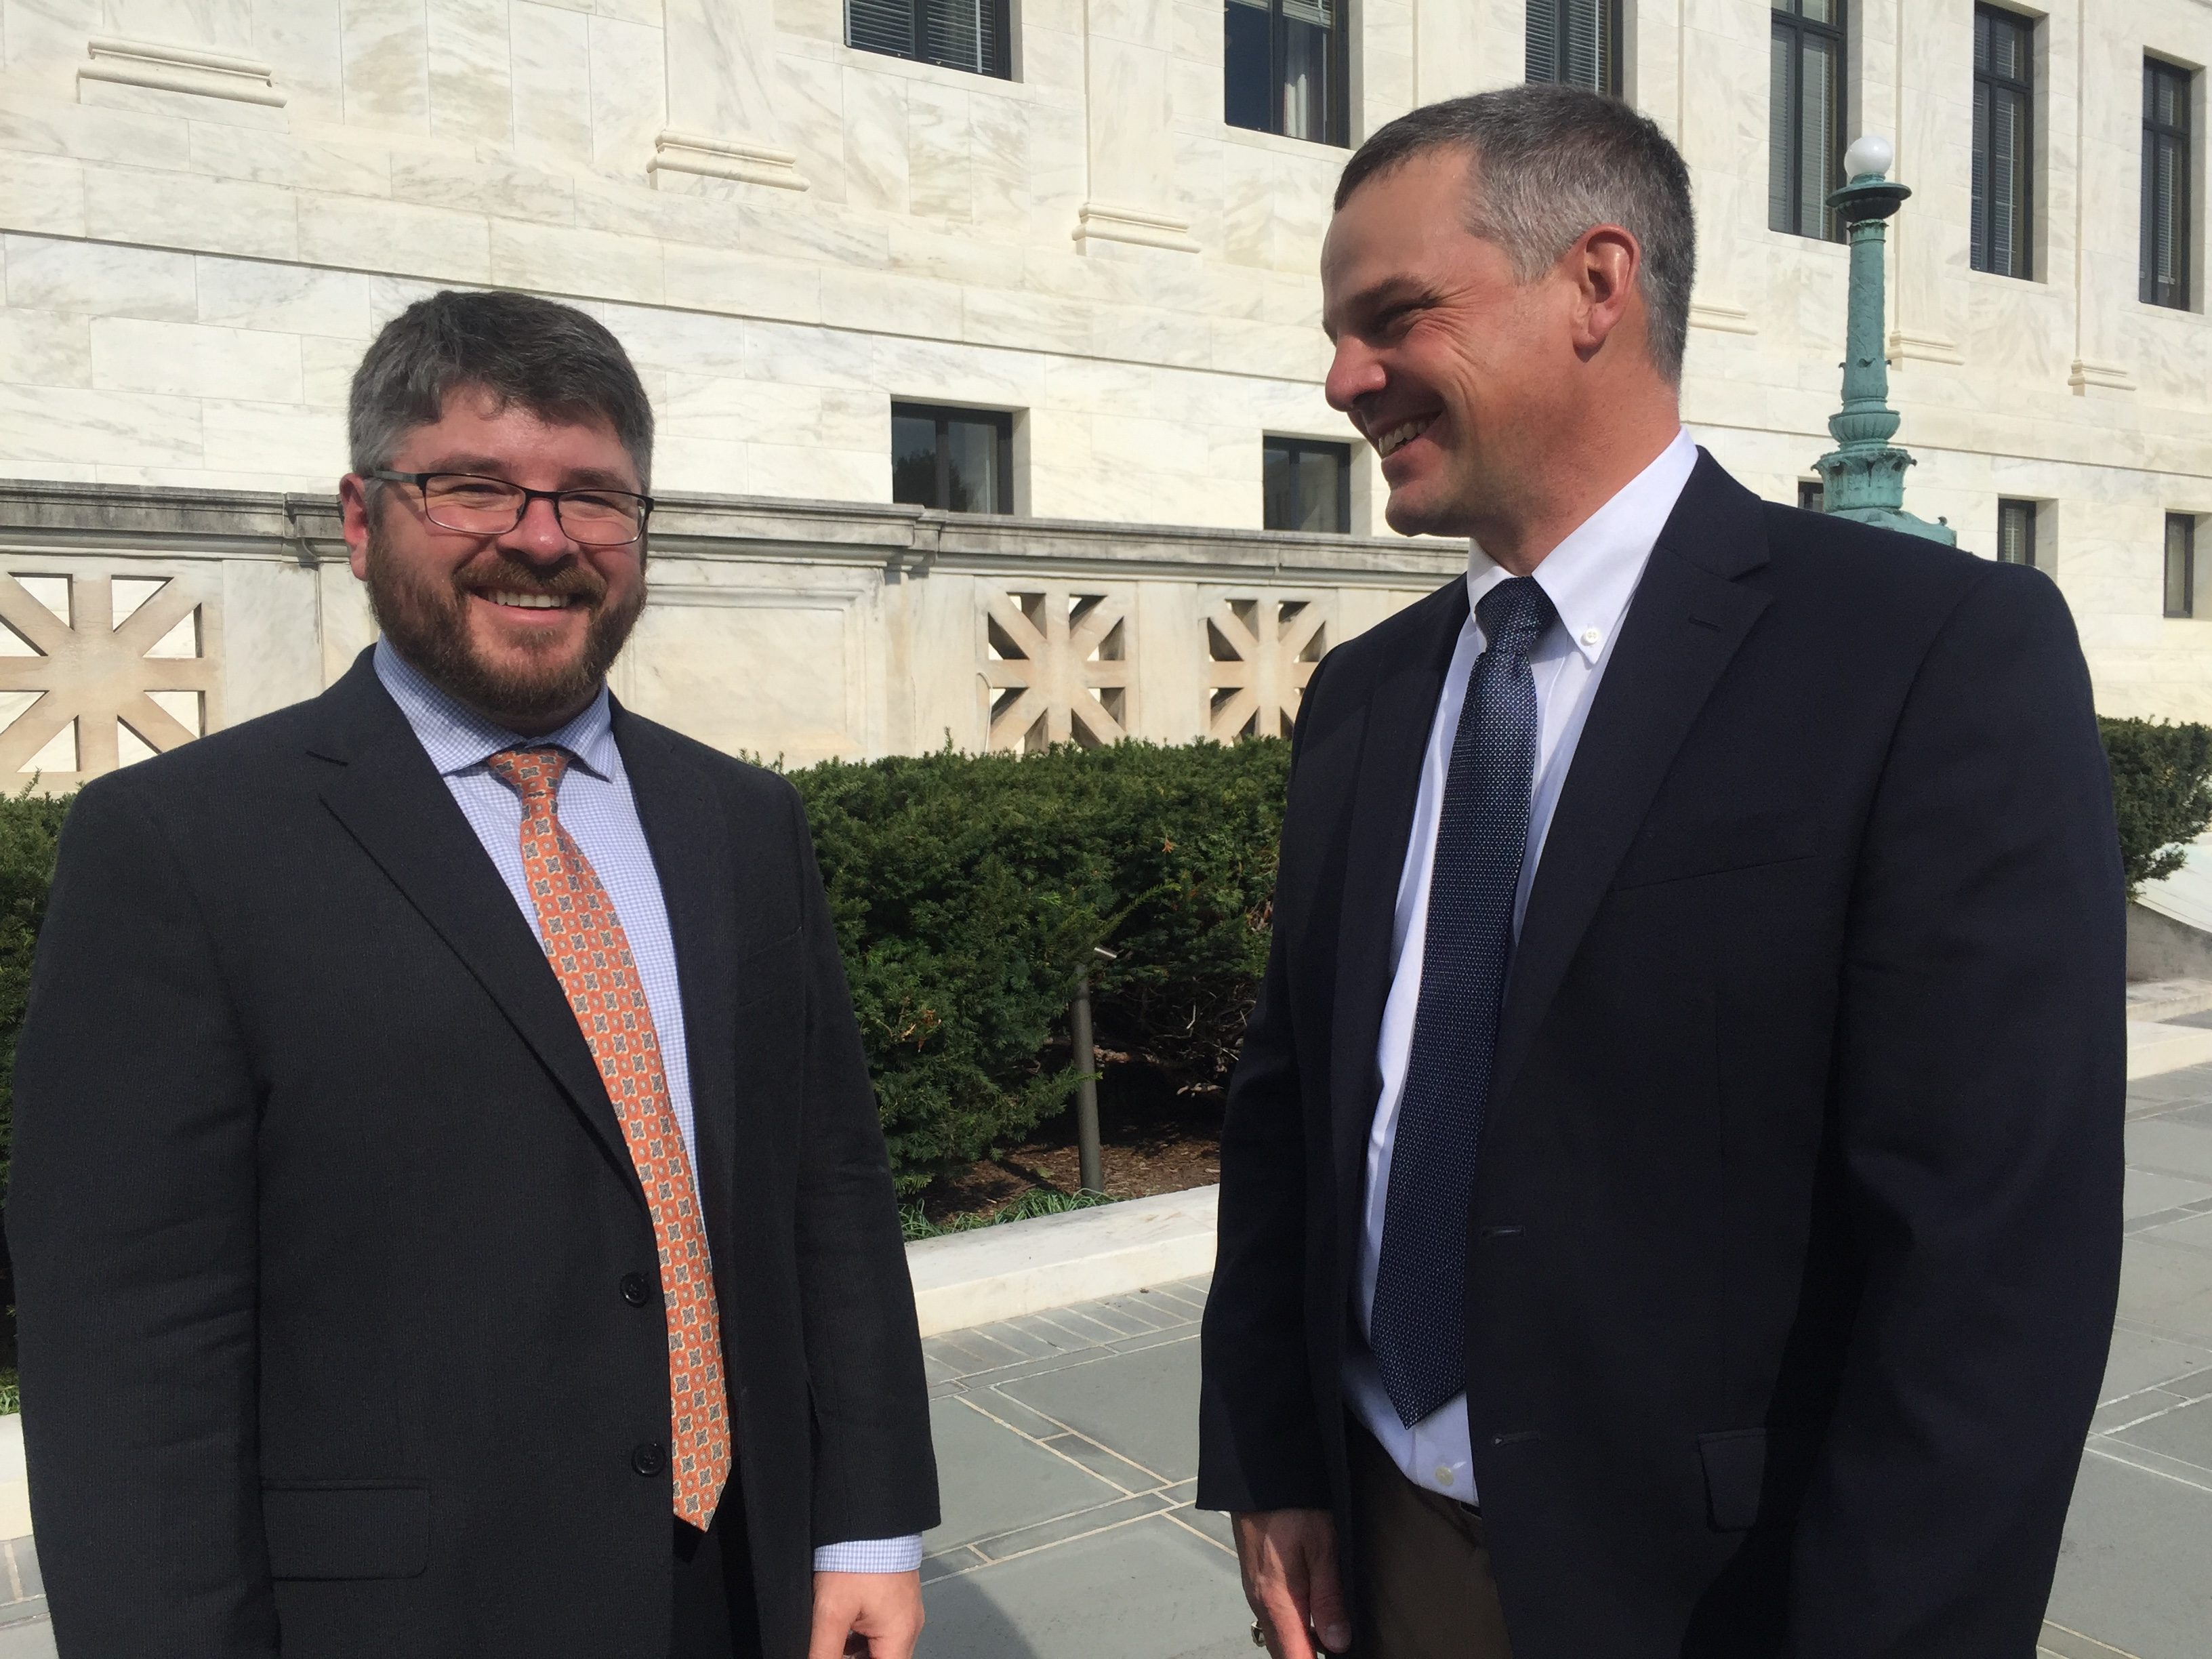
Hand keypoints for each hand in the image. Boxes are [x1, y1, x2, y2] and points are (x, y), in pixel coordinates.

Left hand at [807, 1568, 924, 1658]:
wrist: (868, 1517)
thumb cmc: (855, 1559)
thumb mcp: (832, 1612)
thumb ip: (824, 1652)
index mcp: (900, 1635)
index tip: (838, 1657)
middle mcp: (910, 1626)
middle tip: (834, 1649)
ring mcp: (905, 1610)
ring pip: (883, 1648)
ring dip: (859, 1652)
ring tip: (835, 1641)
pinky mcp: (897, 1597)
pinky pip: (883, 1629)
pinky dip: (863, 1636)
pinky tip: (843, 1628)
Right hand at [1232, 1508, 1350, 1657]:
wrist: (1257, 1475)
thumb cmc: (1293, 1508)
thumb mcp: (1322, 1548)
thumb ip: (1329, 1598)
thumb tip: (1339, 1644)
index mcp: (1278, 1603)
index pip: (1295, 1658)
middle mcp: (1261, 1603)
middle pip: (1284, 1651)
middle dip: (1308, 1657)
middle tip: (1339, 1649)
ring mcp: (1256, 1591)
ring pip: (1278, 1635)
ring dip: (1301, 1644)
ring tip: (1330, 1636)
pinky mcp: (1256, 1578)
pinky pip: (1274, 1616)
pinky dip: (1293, 1626)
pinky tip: (1312, 1615)